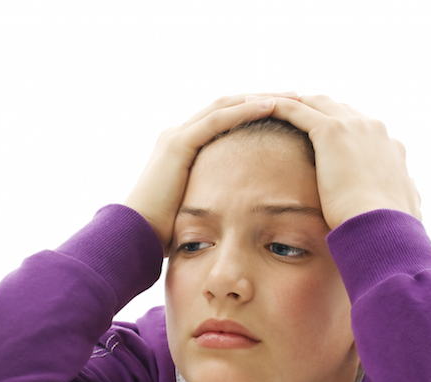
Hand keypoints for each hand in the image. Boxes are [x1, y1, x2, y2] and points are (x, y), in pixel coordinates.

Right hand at [124, 94, 296, 253]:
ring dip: (259, 99)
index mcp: (183, 148)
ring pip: (225, 105)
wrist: (134, 236)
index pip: (224, 120)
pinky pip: (217, 120)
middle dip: (262, 98)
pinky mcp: (178, 144)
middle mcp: (178, 135)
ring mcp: (177, 136)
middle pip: (227, 105)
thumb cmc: (163, 232)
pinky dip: (245, 111)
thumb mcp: (195, 209)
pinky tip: (272, 107)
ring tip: (291, 96)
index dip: (254, 113)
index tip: (287, 113)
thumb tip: (236, 214)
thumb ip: (212, 200)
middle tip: (295, 95)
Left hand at [270, 95, 421, 229]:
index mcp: (390, 148)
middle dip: (312, 109)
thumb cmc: (388, 232)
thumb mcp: (401, 214)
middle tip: (284, 114)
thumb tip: (410, 211)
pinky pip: (295, 110)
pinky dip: (274, 107)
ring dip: (288, 102)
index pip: (360, 128)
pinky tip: (252, 110)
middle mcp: (374, 130)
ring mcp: (354, 126)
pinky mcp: (331, 132)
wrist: (384, 228)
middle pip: (336, 108)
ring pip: (314, 103)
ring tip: (261, 107)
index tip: (318, 136)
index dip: (337, 129)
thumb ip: (401, 204)